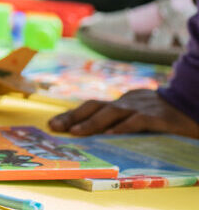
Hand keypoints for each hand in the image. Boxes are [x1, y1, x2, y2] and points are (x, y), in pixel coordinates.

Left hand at [48, 89, 198, 137]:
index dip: (71, 114)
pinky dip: (124, 127)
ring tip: (76, 132)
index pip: (91, 106)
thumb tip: (91, 132)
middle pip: (95, 106)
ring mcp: (141, 107)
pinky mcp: (157, 117)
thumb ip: (117, 120)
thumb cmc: (162, 113)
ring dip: (92, 123)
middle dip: (73, 117)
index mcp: (120, 102)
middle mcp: (126, 102)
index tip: (52, 124)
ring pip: (113, 113)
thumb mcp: (136, 114)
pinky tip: (111, 135)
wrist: (192, 104)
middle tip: (55, 127)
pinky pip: (138, 121)